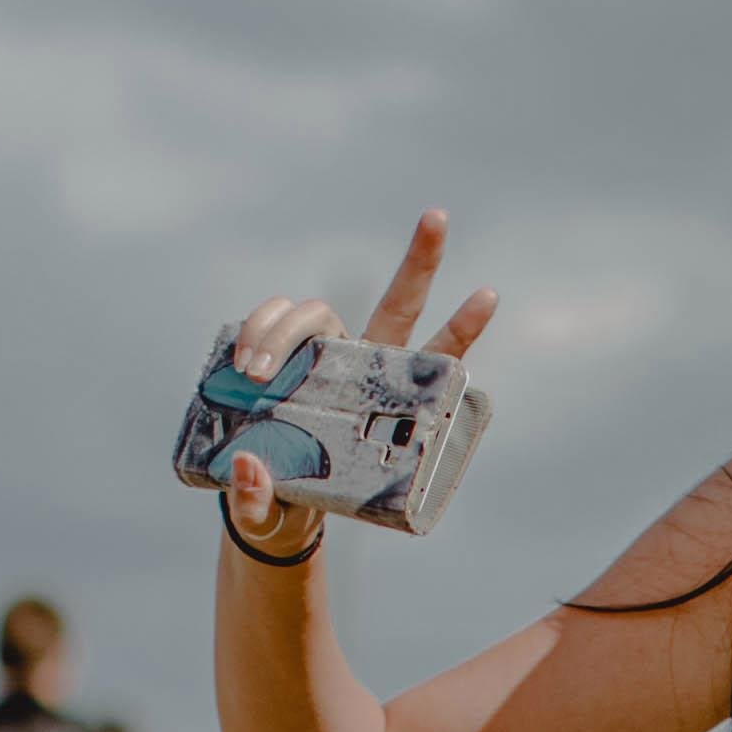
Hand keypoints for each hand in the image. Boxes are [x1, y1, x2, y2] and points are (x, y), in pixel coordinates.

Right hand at [217, 213, 498, 559]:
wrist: (262, 497)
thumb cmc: (285, 504)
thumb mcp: (271, 515)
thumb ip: (258, 501)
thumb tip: (247, 468)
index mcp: (382, 406)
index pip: (432, 362)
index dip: (461, 329)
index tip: (491, 293)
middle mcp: (362, 368)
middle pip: (398, 305)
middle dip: (421, 261)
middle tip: (438, 217)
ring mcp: (322, 354)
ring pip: (314, 313)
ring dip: (281, 331)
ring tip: (255, 373)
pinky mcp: (281, 350)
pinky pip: (271, 319)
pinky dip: (256, 329)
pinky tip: (241, 358)